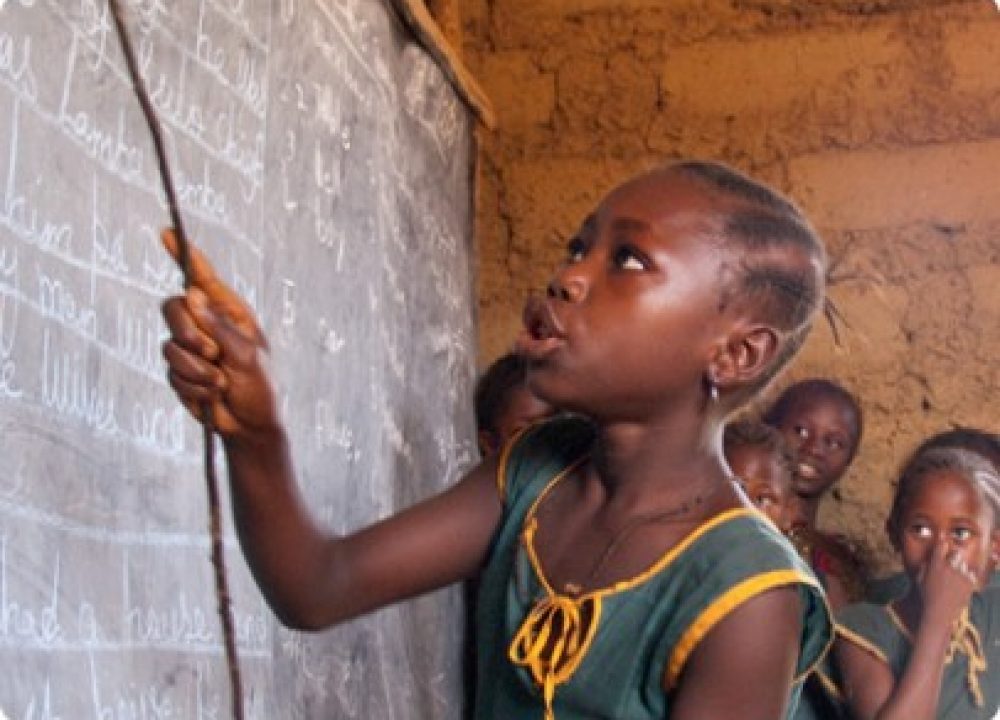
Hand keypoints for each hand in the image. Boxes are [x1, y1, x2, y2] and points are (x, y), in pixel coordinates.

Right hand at [160, 229, 278, 440]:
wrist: (250, 426)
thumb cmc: (259, 388)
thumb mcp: (246, 356)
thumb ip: (219, 328)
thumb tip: (192, 296)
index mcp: (230, 313)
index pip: (203, 278)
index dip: (184, 255)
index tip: (166, 233)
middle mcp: (207, 325)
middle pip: (173, 308)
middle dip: (188, 332)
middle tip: (211, 353)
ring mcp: (190, 348)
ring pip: (170, 345)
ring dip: (197, 369)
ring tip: (221, 381)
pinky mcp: (179, 371)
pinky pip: (171, 372)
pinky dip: (193, 386)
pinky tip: (213, 394)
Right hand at [919, 541, 976, 627]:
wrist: (938, 614)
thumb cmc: (925, 596)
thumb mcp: (919, 578)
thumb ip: (926, 566)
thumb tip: (931, 558)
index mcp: (935, 565)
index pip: (941, 545)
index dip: (942, 540)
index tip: (942, 537)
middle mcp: (949, 567)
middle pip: (956, 553)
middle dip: (953, 556)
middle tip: (950, 563)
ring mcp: (961, 575)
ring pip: (963, 564)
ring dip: (960, 567)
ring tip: (954, 578)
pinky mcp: (969, 584)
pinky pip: (971, 574)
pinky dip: (967, 577)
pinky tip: (960, 584)